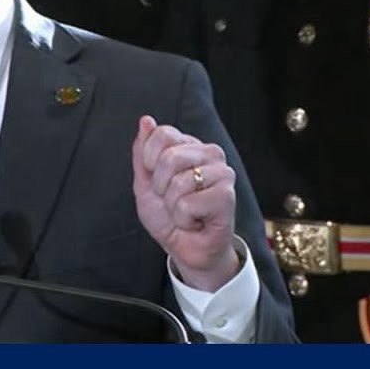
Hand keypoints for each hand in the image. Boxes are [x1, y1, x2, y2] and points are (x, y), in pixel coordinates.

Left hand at [132, 115, 238, 291]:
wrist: (185, 248)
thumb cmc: (168, 216)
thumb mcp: (144, 182)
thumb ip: (142, 152)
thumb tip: (146, 120)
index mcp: (189, 145)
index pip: (162, 133)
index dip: (149, 161)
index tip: (157, 180)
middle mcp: (210, 154)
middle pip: (169, 157)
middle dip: (160, 186)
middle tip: (172, 200)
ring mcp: (222, 173)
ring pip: (179, 182)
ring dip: (172, 206)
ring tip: (185, 212)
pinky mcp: (227, 195)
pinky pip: (188, 204)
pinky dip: (184, 219)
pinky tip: (196, 221)